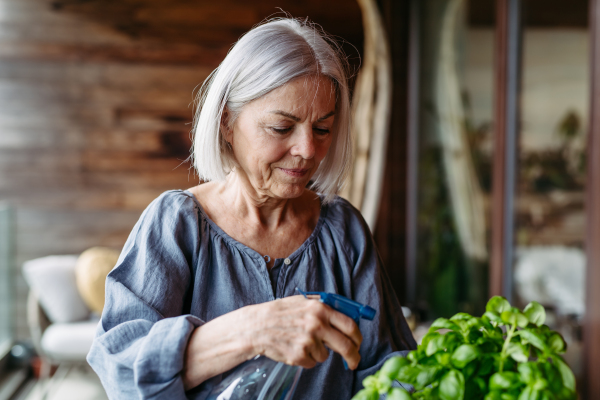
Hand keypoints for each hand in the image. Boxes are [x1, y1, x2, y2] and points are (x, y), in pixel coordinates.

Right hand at [182, 295, 361, 389]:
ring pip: (326, 355)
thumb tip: (346, 313)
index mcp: (320, 309)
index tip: (358, 344)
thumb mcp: (303, 302)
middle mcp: (317, 324)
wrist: (257, 326)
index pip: (350, 325)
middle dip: (353, 356)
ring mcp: (308, 341)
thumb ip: (324, 307)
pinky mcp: (299, 355)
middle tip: (353, 362)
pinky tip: (294, 348)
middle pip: (346, 346)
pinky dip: (306, 359)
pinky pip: (312, 362)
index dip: (357, 337)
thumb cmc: (281, 313)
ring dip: (318, 353)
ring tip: (301, 342)